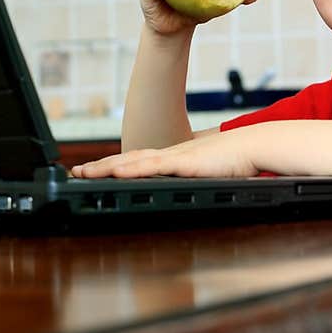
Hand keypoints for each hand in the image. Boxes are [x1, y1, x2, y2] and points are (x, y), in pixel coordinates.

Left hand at [70, 128, 259, 179]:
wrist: (255, 146)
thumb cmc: (237, 159)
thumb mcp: (208, 171)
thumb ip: (193, 178)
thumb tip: (186, 187)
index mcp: (173, 157)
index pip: (136, 161)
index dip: (113, 166)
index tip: (93, 172)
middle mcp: (169, 154)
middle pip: (127, 160)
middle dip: (100, 167)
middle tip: (76, 172)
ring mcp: (175, 157)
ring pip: (133, 162)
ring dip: (107, 167)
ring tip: (85, 173)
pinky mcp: (185, 162)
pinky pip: (153, 166)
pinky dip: (132, 170)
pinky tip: (116, 173)